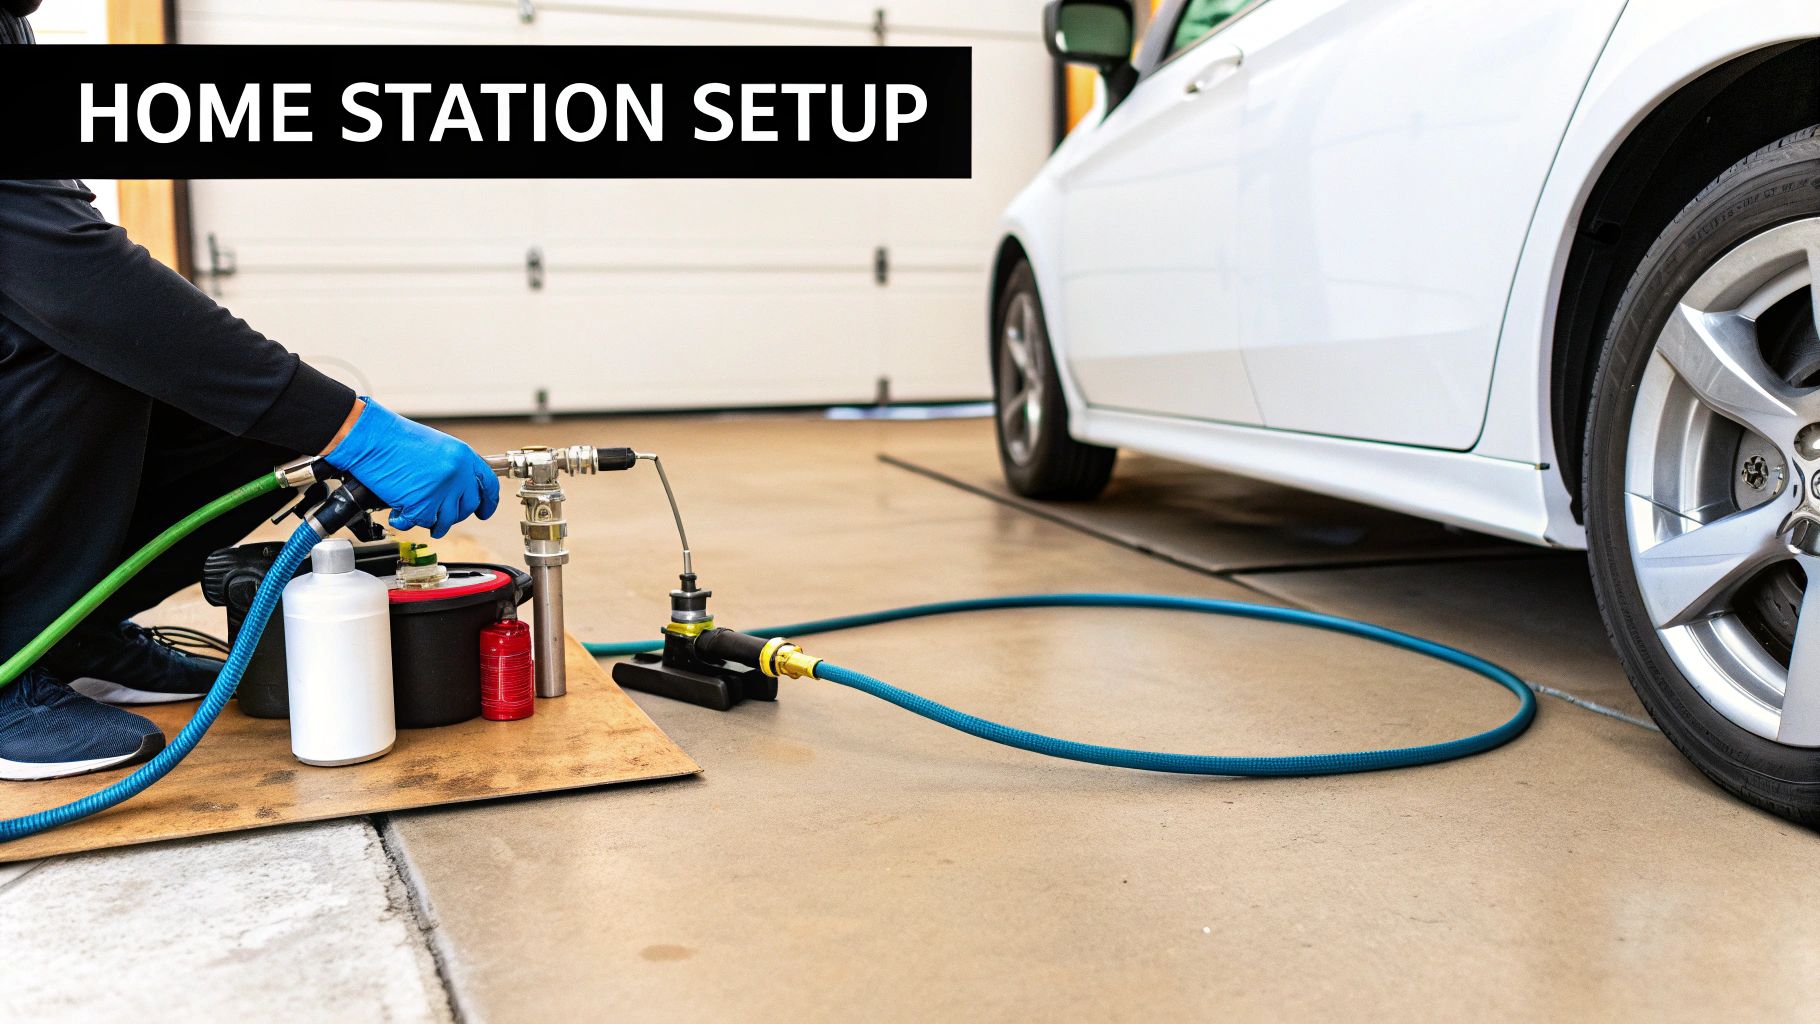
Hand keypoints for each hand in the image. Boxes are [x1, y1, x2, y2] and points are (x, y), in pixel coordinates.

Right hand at [322, 398, 499, 537]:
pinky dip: (406, 521)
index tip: (484, 511)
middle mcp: (457, 474)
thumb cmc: (396, 438)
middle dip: (454, 514)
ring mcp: (440, 490)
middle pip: (467, 507)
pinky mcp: (420, 504)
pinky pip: (420, 522)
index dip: (488, 502)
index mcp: (463, 457)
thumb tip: (458, 487)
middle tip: (438, 512)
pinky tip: (399, 512)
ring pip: (446, 520)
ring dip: (432, 522)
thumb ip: (453, 467)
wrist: (372, 438)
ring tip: (419, 515)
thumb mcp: (437, 446)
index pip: (488, 485)